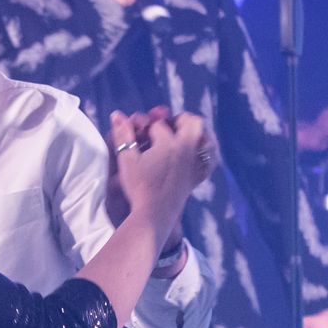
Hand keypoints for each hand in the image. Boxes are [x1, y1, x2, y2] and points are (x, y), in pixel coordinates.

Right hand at [108, 108, 209, 245]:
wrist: (154, 213)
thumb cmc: (138, 186)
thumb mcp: (126, 160)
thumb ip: (123, 135)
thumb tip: (116, 113)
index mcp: (168, 143)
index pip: (159, 124)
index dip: (148, 126)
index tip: (141, 133)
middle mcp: (186, 150)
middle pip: (192, 122)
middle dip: (180, 120)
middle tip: (168, 126)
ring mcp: (195, 163)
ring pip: (207, 137)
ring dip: (197, 133)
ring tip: (184, 136)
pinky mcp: (198, 176)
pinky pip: (210, 159)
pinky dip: (205, 152)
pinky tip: (196, 153)